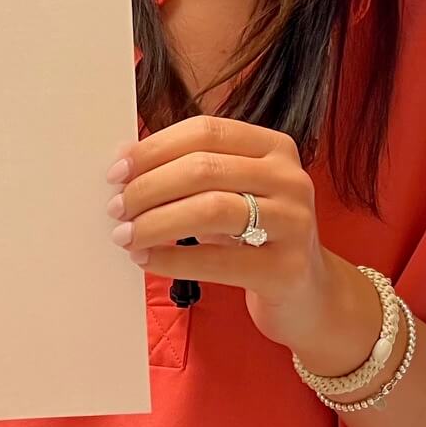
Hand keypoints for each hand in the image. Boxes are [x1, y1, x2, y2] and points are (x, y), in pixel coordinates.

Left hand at [105, 114, 364, 357]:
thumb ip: (193, 172)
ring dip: (155, 222)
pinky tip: (146, 260)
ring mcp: (294, 223)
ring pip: (210, 209)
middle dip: (148, 187)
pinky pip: (217, 260)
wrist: (309, 295)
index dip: (155, 148)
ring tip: (125, 235)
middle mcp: (291, 178)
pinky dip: (172, 259)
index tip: (117, 170)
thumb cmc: (257, 236)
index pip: (205, 131)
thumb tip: (124, 162)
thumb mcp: (234, 192)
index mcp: (275, 147)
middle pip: (204, 169)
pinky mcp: (286, 269)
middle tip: (116, 208)